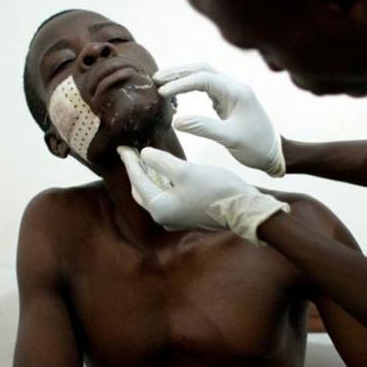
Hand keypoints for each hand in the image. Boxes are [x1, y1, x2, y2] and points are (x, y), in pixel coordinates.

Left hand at [118, 146, 288, 244]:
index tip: (123, 147)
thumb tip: (144, 154)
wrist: (243, 208)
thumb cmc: (215, 189)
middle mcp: (163, 218)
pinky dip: (163, 185)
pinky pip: (167, 199)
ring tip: (147, 159)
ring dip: (150, 178)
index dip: (130, 161)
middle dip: (137, 171)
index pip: (138, 180)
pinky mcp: (186, 217)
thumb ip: (161, 161)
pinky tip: (165, 172)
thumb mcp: (185, 170)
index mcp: (159, 207)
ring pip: (155, 195)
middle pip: (142, 191)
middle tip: (132, 152)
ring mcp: (175, 220)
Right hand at [153, 63, 285, 176]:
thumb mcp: (230, 139)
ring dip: (183, 77)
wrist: (275, 154)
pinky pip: (206, 88)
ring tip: (162, 84)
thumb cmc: (256, 148)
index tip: (162, 93)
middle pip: (203, 69)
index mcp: (237, 92)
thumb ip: (204, 128)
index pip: (203, 78)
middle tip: (156, 79)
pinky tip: (177, 94)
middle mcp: (235, 87)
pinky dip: (190, 87)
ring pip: (204, 76)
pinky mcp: (228, 102)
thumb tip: (177, 121)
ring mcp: (231, 93)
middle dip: (179, 72)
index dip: (181, 84)